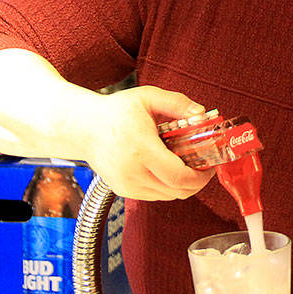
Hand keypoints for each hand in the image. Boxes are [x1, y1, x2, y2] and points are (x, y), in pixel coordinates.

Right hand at [79, 86, 214, 200]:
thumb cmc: (115, 111)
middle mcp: (132, 172)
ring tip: (186, 166)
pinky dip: (167, 186)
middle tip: (204, 166)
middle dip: (197, 181)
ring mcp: (126, 185)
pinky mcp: (123, 191)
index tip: (210, 165)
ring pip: (168, 196)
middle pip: (177, 191)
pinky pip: (155, 195)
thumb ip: (177, 103)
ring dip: (182, 185)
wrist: (82, 128)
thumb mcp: (147, 97)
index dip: (201, 175)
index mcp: (141, 149)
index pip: (179, 176)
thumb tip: (202, 113)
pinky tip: (168, 169)